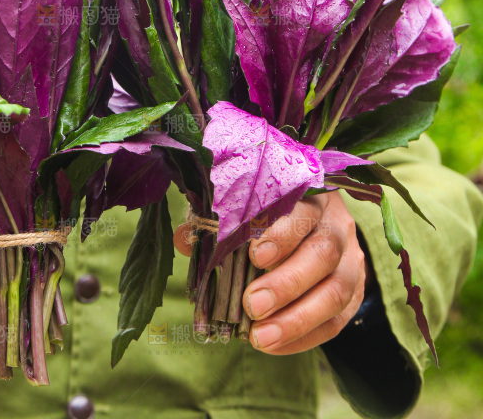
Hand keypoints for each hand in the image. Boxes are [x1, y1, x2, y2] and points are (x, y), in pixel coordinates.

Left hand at [174, 192, 368, 353]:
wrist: (310, 223)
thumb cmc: (265, 210)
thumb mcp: (242, 206)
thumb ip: (215, 220)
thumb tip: (184, 240)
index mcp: (310, 193)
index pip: (302, 210)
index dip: (281, 234)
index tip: (254, 255)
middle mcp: (337, 224)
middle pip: (323, 253)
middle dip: (286, 282)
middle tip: (251, 305)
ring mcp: (352, 259)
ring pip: (336, 290)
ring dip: (297, 318)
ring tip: (260, 337)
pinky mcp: (355, 292)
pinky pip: (338, 320)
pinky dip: (305, 336)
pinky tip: (274, 346)